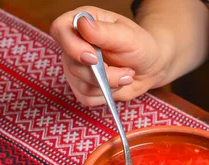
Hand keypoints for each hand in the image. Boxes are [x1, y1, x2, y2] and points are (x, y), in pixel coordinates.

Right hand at [50, 6, 166, 105]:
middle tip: (127, 71)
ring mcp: (75, 66)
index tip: (93, 59)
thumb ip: (105, 32)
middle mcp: (74, 44)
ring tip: (126, 75)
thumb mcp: (128, 36)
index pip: (60, 30)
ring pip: (81, 85)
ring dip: (109, 85)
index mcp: (81, 22)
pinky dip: (106, 95)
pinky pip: (87, 98)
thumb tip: (83, 24)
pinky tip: (117, 85)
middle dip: (104, 74)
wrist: (149, 67)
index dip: (72, 47)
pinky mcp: (81, 86)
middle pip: (74, 65)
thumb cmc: (140, 47)